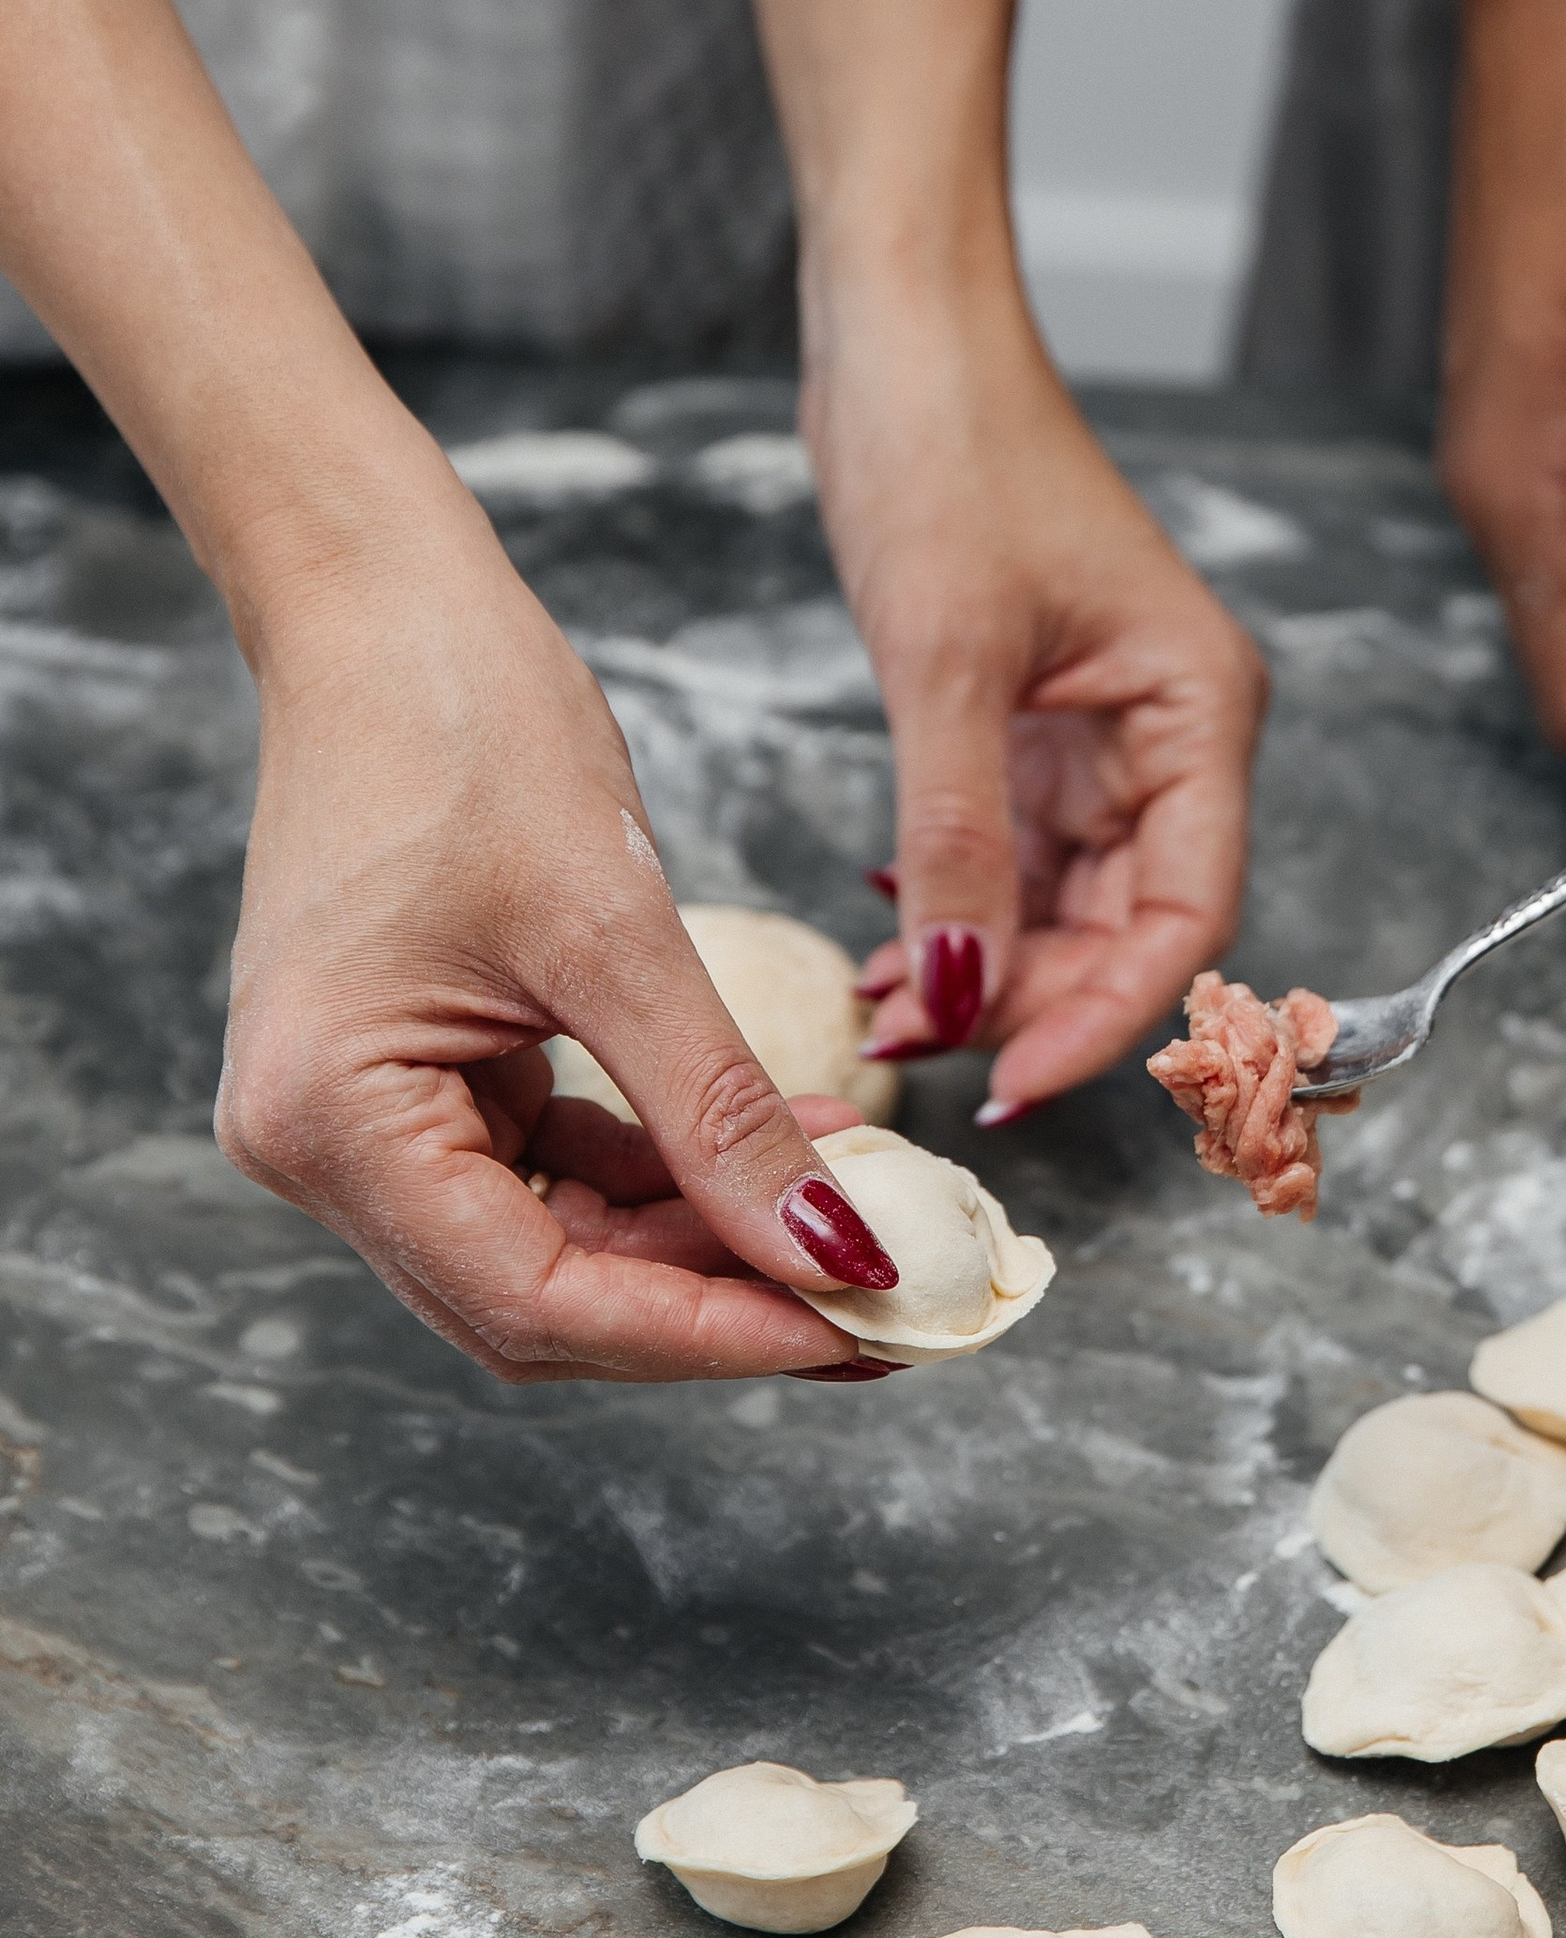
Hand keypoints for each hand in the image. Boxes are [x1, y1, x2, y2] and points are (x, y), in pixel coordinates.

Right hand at [219, 496, 908, 1379]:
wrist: (385, 602)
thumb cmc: (465, 727)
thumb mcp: (617, 932)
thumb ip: (720, 1112)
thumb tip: (833, 1256)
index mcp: (327, 1121)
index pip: (533, 1301)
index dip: (701, 1335)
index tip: (851, 1329)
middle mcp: (314, 1146)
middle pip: (538, 1300)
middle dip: (713, 1308)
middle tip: (878, 1307)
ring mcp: (359, 1115)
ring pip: (555, 1246)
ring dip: (702, 1243)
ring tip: (856, 1220)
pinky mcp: (415, 1074)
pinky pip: (551, 1169)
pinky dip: (665, 1172)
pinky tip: (787, 1150)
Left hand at [808, 291, 1266, 1112]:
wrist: (898, 332)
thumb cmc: (950, 449)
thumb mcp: (945, 661)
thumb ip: (957, 838)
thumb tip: (956, 989)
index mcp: (1198, 707)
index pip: (1188, 912)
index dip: (1112, 1013)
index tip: (1019, 1083)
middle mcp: (1170, 728)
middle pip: (1130, 922)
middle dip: (1034, 998)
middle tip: (926, 1051)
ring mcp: (1099, 729)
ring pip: (1066, 901)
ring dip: (987, 963)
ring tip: (890, 1010)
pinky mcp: (1030, 719)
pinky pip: (1011, 852)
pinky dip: (956, 905)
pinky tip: (891, 939)